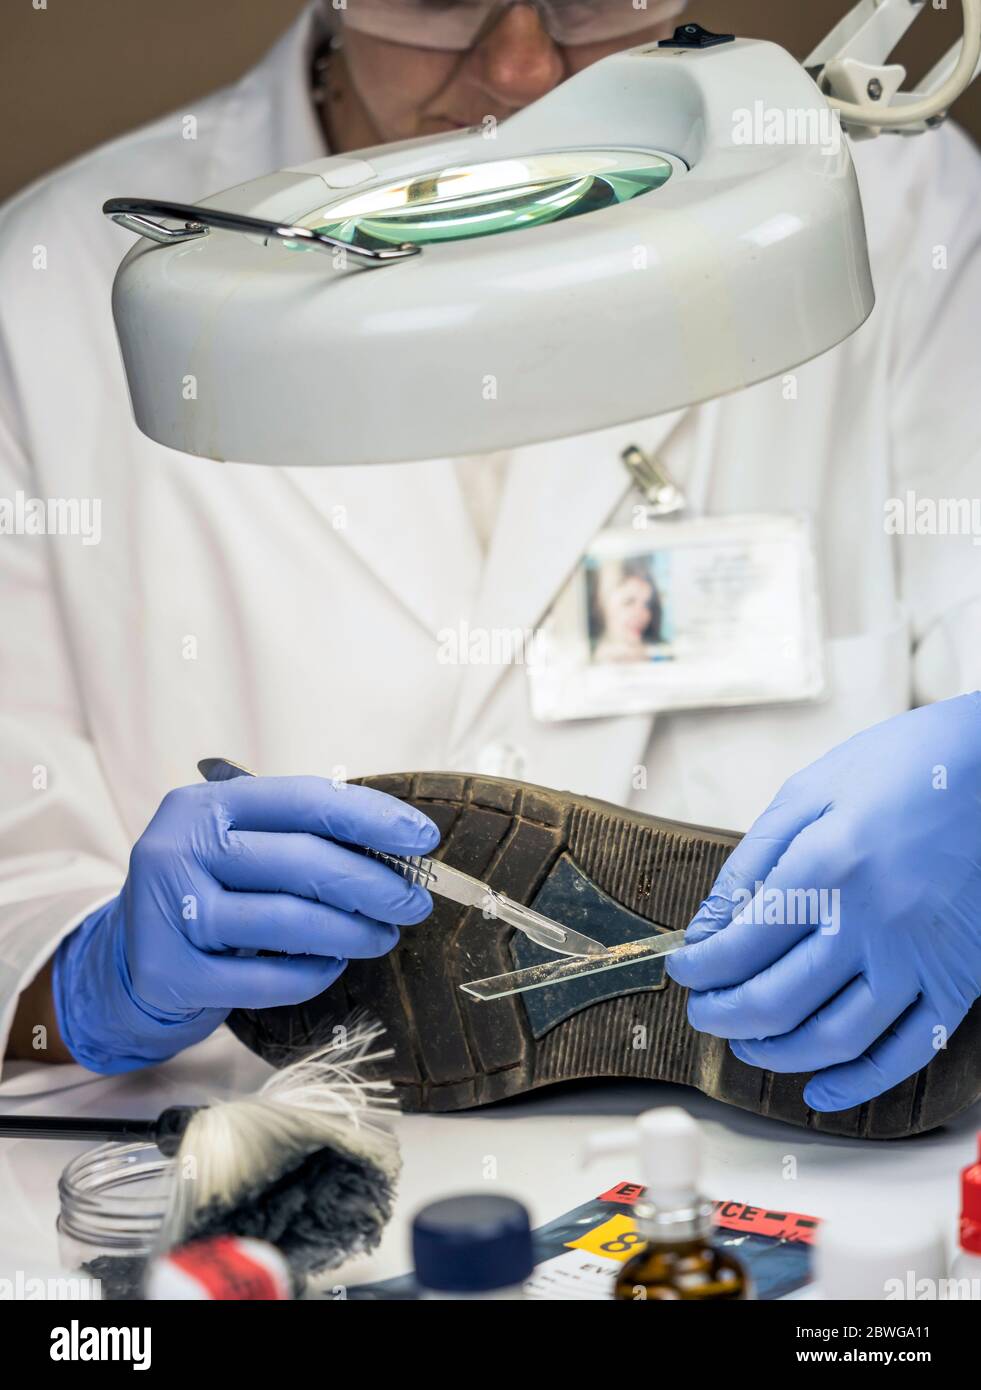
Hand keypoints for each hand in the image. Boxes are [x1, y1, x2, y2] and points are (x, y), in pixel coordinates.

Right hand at [53, 776, 438, 1072]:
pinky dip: (313, 975)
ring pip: (288, 922)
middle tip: (414, 904)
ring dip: (352, 932)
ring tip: (383, 937)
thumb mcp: (240, 844)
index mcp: (204, 804)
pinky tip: (334, 966)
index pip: (304, 799)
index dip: (372, 817)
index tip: (424, 838)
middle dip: (374, 884)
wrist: (130, 957)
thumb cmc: (209, 888)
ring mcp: (169, 912)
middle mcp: (178, 849)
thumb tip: (401, 845)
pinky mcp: (170, 972)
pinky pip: (266, 980)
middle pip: (302, 862)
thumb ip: (301, 835)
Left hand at [666, 694, 980, 1111]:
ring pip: (833, 1038)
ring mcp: (919, 958)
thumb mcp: (809, 793)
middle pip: (776, 999)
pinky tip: (819, 1090)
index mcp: (829, 865)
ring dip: (775, 1053)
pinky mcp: (957, 981)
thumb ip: (752, 864)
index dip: (699, 966)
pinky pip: (904, 1052)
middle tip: (702, 1010)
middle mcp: (874, 920)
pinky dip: (857, 1084)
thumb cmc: (901, 770)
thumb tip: (706, 929)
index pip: (741, 943)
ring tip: (746, 1042)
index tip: (683, 967)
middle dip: (722, 1015)